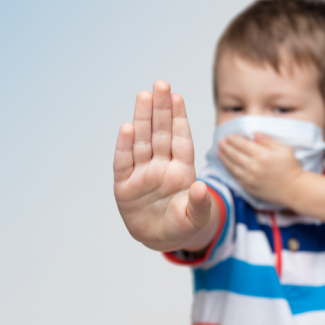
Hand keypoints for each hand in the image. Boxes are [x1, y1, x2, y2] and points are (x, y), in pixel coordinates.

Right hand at [113, 80, 211, 251]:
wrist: (160, 239)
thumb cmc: (181, 225)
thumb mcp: (195, 219)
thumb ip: (199, 204)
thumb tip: (200, 188)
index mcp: (181, 170)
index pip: (180, 139)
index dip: (179, 118)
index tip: (177, 97)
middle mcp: (161, 166)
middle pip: (160, 133)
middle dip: (161, 109)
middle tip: (161, 84)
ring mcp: (142, 174)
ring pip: (142, 141)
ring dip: (143, 119)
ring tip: (144, 96)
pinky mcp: (125, 186)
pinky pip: (124, 162)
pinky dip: (124, 146)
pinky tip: (127, 127)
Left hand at [217, 132, 303, 205]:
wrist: (294, 189)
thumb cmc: (291, 169)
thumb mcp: (284, 149)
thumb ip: (267, 141)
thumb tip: (255, 133)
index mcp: (262, 155)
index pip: (243, 145)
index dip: (234, 140)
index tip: (229, 136)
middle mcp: (254, 167)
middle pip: (235, 155)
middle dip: (226, 147)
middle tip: (220, 142)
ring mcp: (250, 178)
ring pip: (232, 166)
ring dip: (224, 158)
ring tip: (219, 152)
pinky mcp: (249, 188)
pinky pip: (235, 177)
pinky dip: (229, 170)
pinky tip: (227, 165)